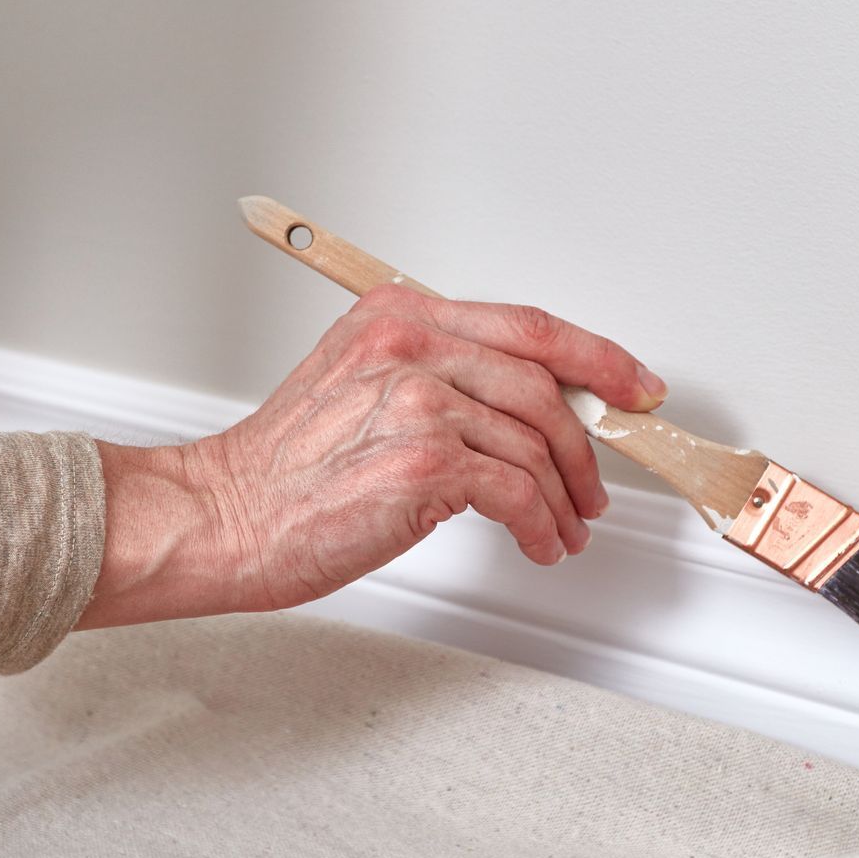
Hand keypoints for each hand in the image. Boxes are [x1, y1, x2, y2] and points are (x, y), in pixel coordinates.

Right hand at [76, 285, 666, 629]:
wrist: (225, 517)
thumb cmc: (287, 467)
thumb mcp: (359, 381)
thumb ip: (437, 371)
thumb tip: (527, 401)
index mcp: (400, 315)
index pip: (528, 325)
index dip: (598, 357)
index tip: (633, 385)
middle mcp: (411, 345)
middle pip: (543, 385)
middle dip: (585, 443)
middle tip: (595, 483)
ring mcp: (418, 401)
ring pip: (535, 444)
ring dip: (563, 498)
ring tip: (563, 527)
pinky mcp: (424, 463)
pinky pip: (517, 493)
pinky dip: (540, 524)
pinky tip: (537, 542)